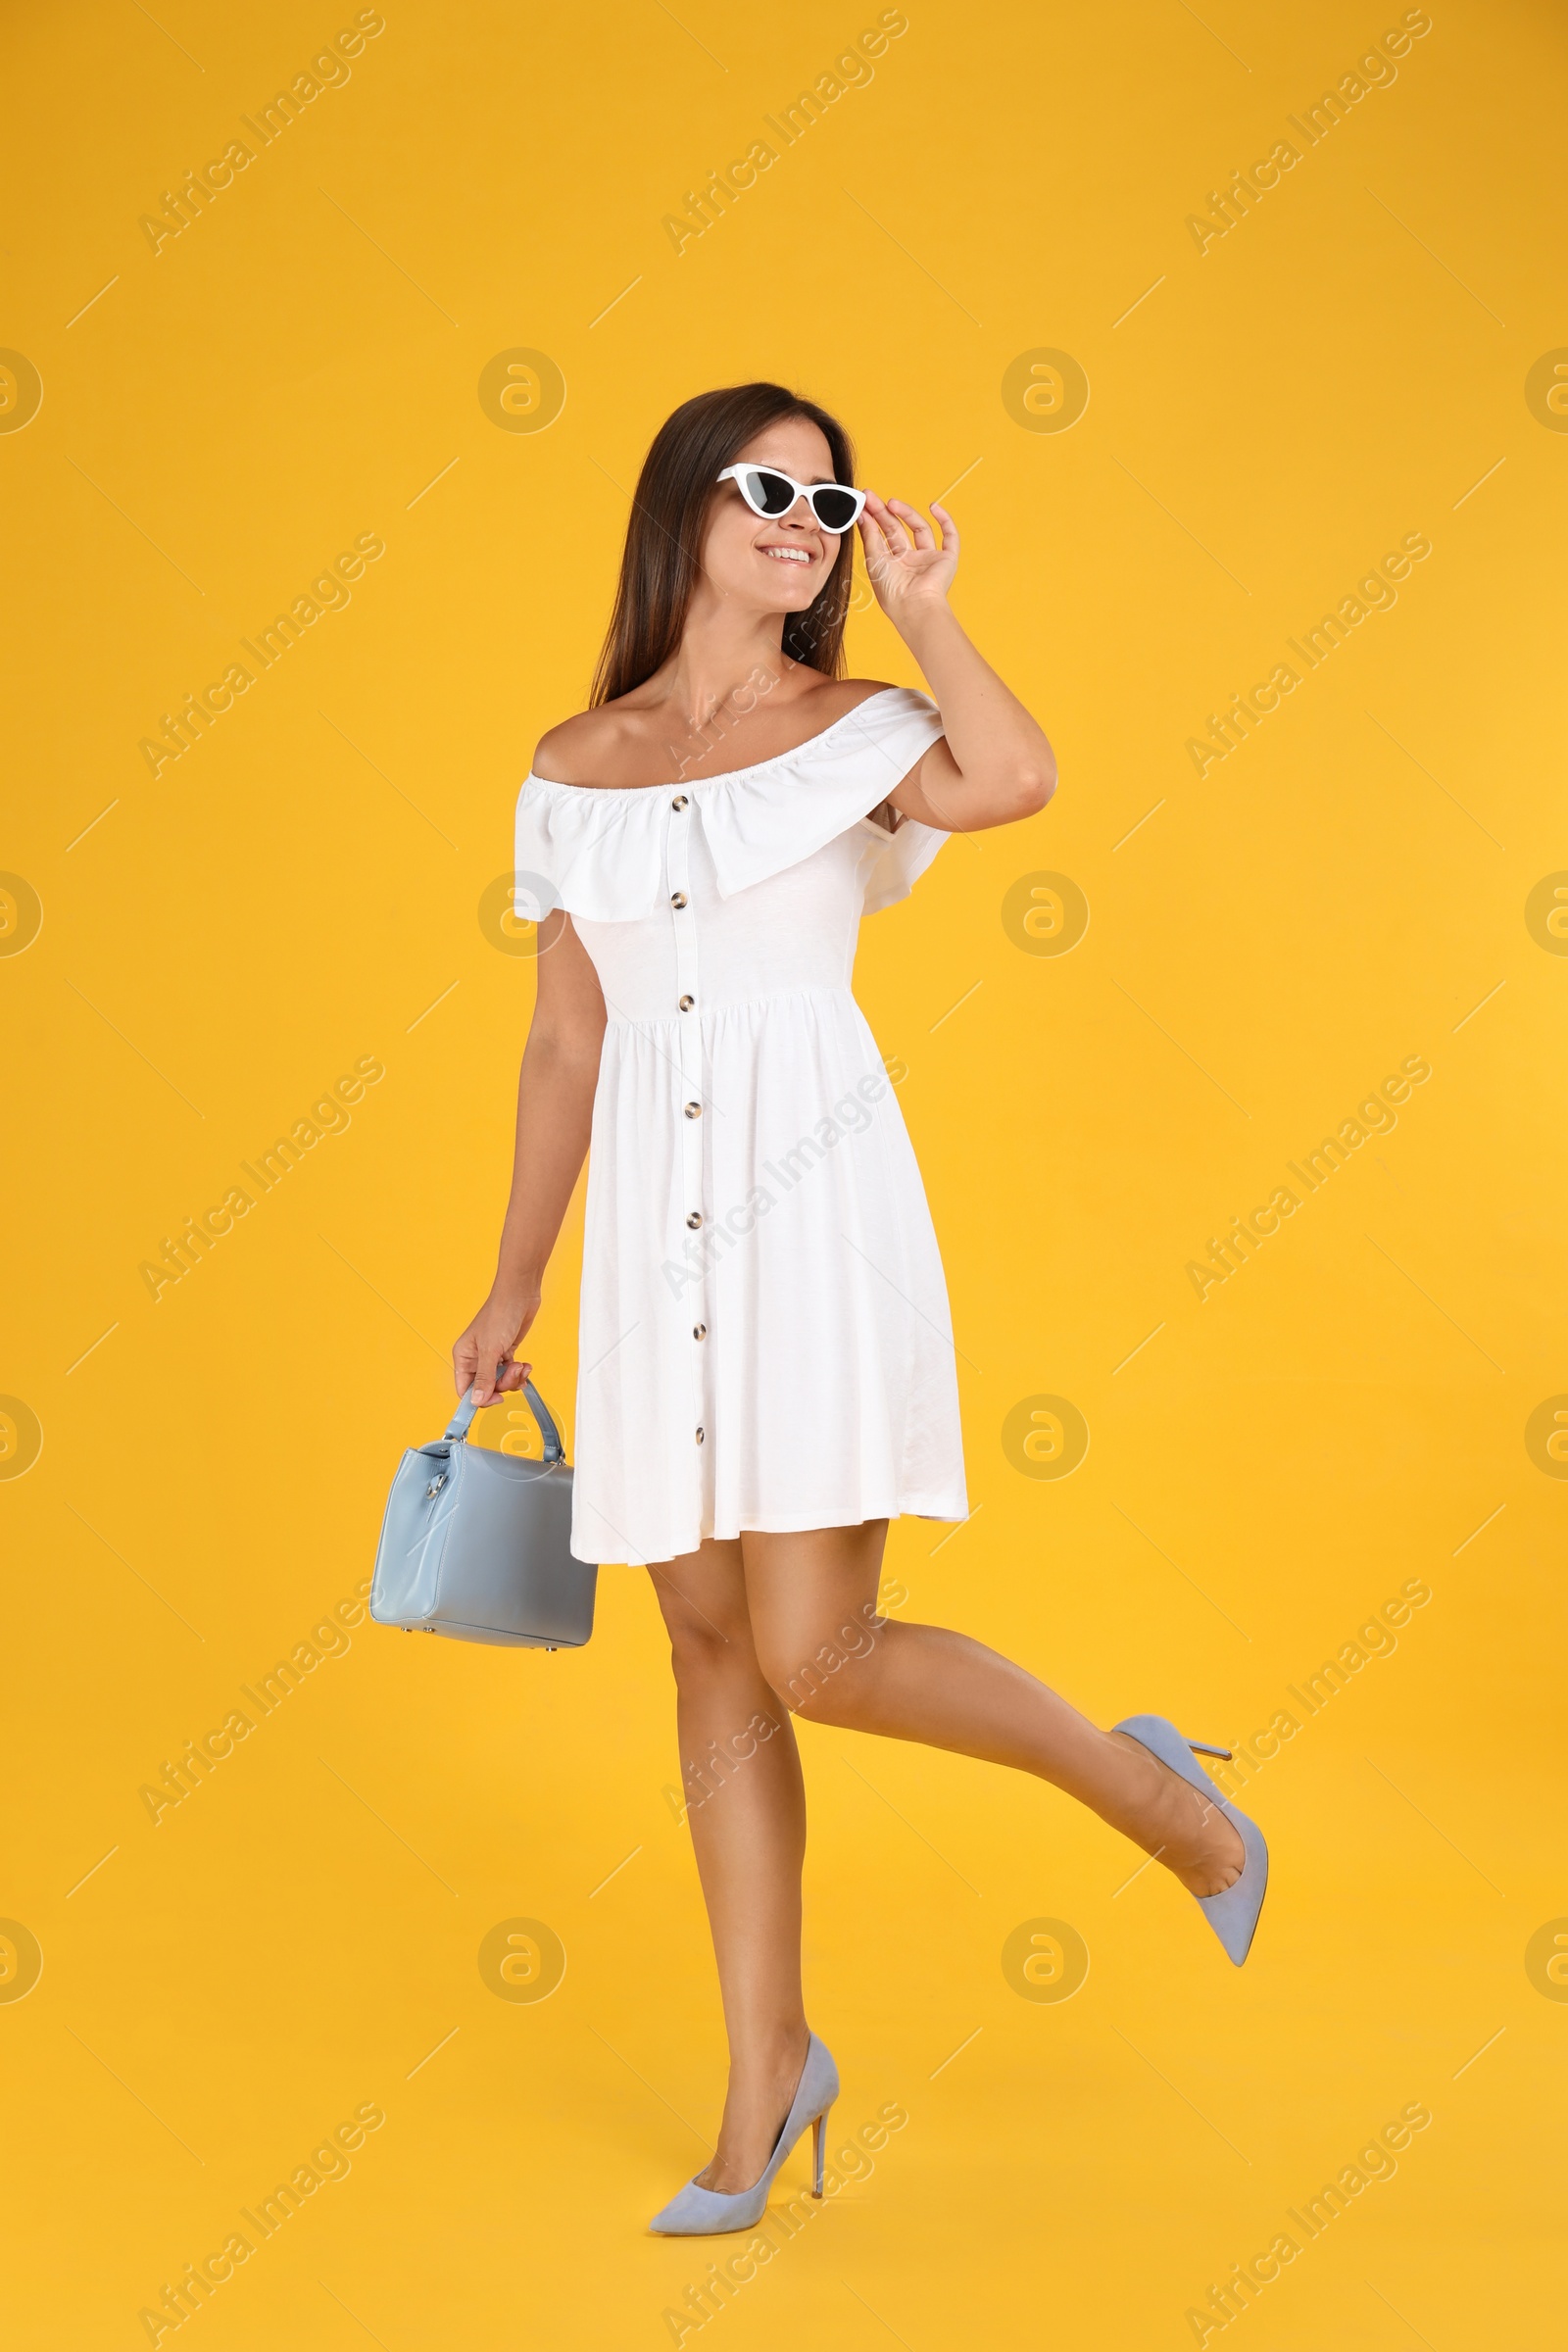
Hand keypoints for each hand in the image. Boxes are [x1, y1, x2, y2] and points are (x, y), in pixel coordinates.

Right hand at [452, 1285, 539, 1407]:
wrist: (519, 1295)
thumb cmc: (499, 1314)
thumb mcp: (490, 1350)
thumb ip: (484, 1378)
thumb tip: (476, 1400)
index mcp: (463, 1356)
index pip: (465, 1389)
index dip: (480, 1398)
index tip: (496, 1399)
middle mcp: (475, 1358)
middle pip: (486, 1387)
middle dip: (503, 1384)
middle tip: (513, 1372)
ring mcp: (491, 1356)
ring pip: (501, 1381)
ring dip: (514, 1378)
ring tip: (520, 1365)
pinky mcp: (506, 1353)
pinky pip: (511, 1373)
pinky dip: (519, 1372)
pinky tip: (525, 1364)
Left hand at [857, 494, 958, 623]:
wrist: (913, 605)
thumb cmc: (891, 590)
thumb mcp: (874, 559)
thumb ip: (869, 535)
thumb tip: (861, 513)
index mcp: (893, 564)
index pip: (883, 535)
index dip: (874, 517)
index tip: (864, 501)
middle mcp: (911, 561)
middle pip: (898, 529)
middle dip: (884, 512)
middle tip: (871, 496)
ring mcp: (929, 559)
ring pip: (921, 529)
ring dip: (907, 513)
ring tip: (892, 503)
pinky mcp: (947, 559)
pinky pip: (950, 537)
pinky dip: (945, 520)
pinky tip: (933, 506)